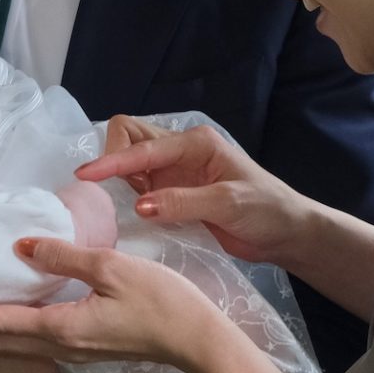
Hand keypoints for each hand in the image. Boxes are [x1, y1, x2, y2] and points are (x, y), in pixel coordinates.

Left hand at [0, 236, 231, 372]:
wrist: (199, 341)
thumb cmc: (161, 301)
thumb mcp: (111, 268)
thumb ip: (64, 257)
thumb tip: (21, 246)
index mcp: (61, 329)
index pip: (0, 324)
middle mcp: (61, 347)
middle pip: (0, 343)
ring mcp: (76, 353)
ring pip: (17, 348)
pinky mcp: (88, 350)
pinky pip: (36, 346)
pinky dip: (11, 336)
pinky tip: (10, 321)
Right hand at [80, 118, 312, 269]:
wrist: (287, 234)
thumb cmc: (267, 210)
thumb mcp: (228, 204)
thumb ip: (183, 202)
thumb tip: (139, 205)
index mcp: (195, 143)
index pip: (143, 146)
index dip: (113, 161)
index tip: (86, 176)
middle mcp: (180, 152)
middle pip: (129, 139)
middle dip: (113, 160)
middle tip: (111, 193)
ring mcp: (175, 173)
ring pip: (131, 163)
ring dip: (118, 180)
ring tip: (116, 206)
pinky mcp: (172, 194)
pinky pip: (139, 189)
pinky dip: (127, 198)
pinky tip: (125, 216)